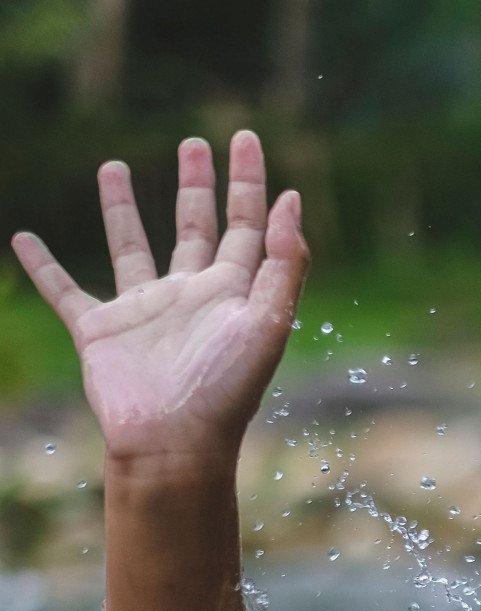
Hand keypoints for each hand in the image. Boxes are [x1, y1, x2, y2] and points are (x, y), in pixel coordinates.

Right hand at [9, 132, 307, 471]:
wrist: (175, 443)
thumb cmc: (227, 389)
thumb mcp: (269, 321)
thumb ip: (285, 264)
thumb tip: (293, 200)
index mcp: (234, 291)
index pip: (247, 224)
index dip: (248, 182)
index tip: (243, 137)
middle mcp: (191, 295)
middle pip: (195, 226)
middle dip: (197, 185)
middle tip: (194, 142)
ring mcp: (144, 311)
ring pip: (132, 245)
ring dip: (122, 208)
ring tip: (114, 165)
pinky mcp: (101, 331)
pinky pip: (65, 289)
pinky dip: (43, 265)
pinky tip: (24, 238)